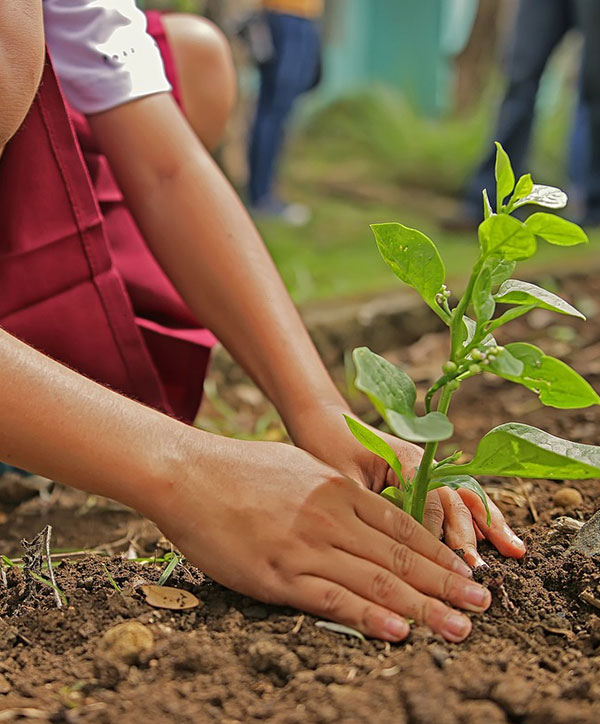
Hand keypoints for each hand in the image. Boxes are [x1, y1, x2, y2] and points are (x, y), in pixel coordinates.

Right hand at [151, 435, 490, 641]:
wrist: (188, 473)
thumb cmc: (241, 469)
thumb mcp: (299, 468)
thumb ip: (335, 492)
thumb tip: (363, 514)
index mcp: (338, 490)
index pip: (402, 527)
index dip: (439, 552)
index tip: (466, 572)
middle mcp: (331, 517)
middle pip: (400, 557)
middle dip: (446, 583)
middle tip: (482, 605)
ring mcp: (305, 546)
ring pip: (376, 581)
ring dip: (423, 606)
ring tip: (459, 626)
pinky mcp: (277, 574)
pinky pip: (332, 599)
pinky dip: (369, 617)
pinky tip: (399, 631)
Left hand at [287, 403, 525, 567]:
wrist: (325, 422)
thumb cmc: (328, 448)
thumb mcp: (342, 478)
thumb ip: (368, 505)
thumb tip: (388, 545)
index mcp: (405, 459)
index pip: (430, 501)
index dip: (437, 534)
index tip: (443, 566)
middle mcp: (424, 463)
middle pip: (454, 500)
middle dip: (469, 536)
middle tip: (478, 571)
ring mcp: (429, 469)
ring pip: (466, 498)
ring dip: (489, 525)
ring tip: (516, 552)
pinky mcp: (426, 478)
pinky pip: (458, 498)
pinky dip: (480, 518)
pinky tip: (499, 538)